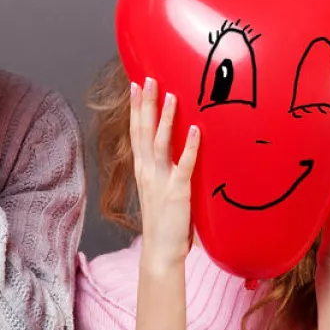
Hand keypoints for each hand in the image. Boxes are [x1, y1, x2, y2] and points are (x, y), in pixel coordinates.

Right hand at [131, 78, 200, 270]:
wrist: (161, 251)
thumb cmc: (163, 222)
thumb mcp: (159, 190)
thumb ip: (164, 170)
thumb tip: (175, 151)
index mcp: (142, 170)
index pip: (136, 132)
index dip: (136, 108)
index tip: (136, 85)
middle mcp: (147, 171)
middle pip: (143, 131)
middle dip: (145, 104)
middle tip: (146, 78)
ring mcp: (161, 181)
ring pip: (160, 142)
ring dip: (165, 118)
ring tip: (169, 95)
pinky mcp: (177, 192)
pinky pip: (183, 165)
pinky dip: (188, 146)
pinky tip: (193, 130)